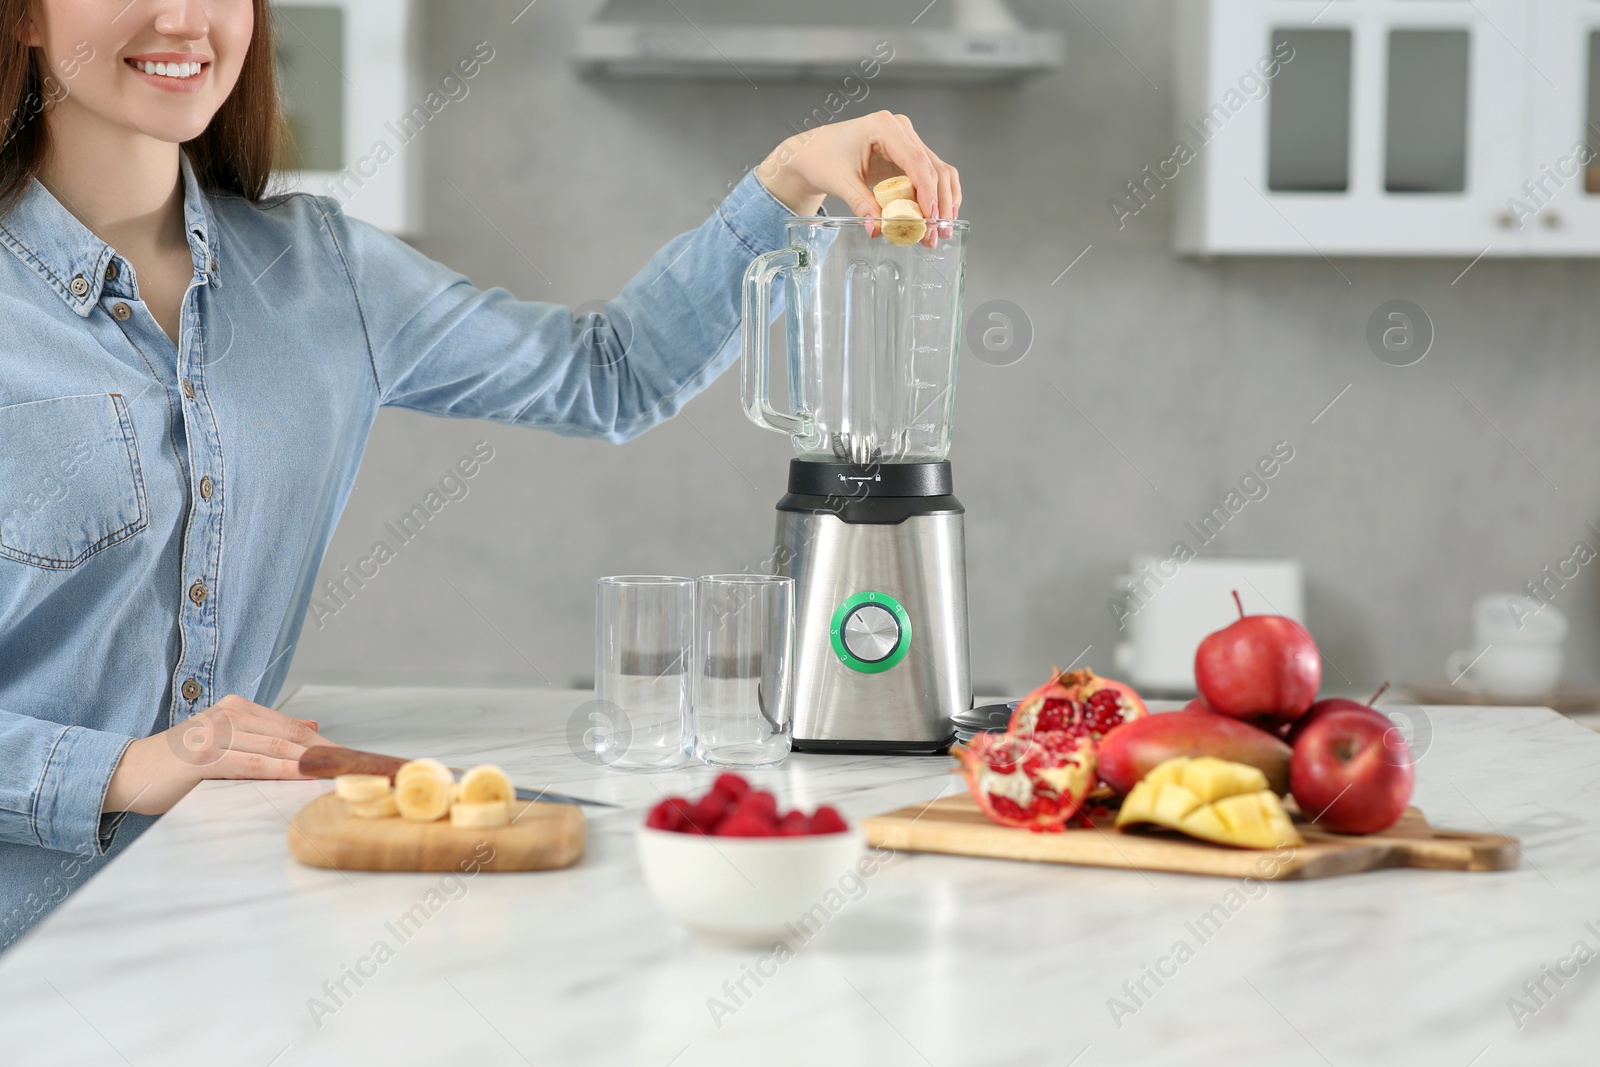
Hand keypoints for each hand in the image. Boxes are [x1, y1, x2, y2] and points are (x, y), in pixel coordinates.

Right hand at [104, 695, 341, 814]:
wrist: (128, 773)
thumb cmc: (181, 764)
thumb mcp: (228, 741)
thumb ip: (268, 732)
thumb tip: (313, 723)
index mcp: (239, 709)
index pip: (295, 728)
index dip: (329, 744)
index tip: (358, 760)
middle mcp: (230, 715)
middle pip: (292, 736)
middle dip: (330, 753)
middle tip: (361, 768)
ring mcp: (216, 734)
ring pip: (276, 748)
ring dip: (312, 762)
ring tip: (343, 773)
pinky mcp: (203, 757)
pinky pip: (251, 763)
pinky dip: (280, 770)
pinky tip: (303, 775)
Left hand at [756, 111, 961, 244]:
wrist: (813, 152)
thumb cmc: (822, 158)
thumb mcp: (840, 182)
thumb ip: (861, 204)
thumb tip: (878, 230)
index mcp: (884, 126)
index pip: (915, 160)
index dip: (927, 191)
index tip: (929, 218)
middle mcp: (901, 129)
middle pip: (934, 167)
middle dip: (939, 203)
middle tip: (939, 234)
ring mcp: (907, 141)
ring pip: (939, 171)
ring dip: (943, 203)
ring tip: (941, 233)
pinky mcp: (908, 155)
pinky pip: (931, 175)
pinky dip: (936, 198)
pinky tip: (936, 219)